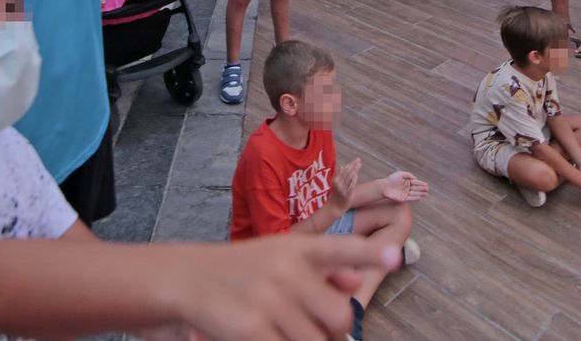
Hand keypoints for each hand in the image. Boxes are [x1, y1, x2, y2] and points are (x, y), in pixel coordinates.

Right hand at [172, 235, 400, 340]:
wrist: (183, 279)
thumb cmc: (239, 272)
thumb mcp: (278, 258)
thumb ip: (320, 269)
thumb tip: (353, 281)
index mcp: (296, 248)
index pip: (341, 248)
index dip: (372, 253)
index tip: (397, 257)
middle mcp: (284, 270)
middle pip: (339, 317)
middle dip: (335, 333)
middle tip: (317, 331)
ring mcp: (267, 300)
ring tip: (285, 332)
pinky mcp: (249, 328)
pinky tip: (270, 338)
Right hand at [328, 157, 360, 213]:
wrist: (335, 207)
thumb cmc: (336, 195)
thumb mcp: (335, 184)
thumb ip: (339, 175)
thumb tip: (342, 166)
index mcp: (335, 180)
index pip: (344, 170)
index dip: (350, 164)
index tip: (356, 160)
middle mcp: (338, 184)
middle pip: (347, 172)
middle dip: (353, 165)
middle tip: (359, 159)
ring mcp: (342, 189)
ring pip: (349, 178)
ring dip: (354, 170)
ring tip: (359, 165)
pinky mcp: (347, 195)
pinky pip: (350, 186)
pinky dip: (353, 180)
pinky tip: (356, 175)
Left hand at [381, 171, 430, 202]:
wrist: (384, 187)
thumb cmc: (391, 179)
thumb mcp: (400, 174)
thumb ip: (408, 175)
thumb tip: (416, 178)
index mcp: (407, 182)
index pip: (416, 183)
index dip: (421, 184)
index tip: (426, 185)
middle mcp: (407, 188)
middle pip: (416, 189)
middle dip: (422, 189)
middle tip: (427, 189)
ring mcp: (405, 194)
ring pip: (414, 194)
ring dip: (420, 194)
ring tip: (426, 193)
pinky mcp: (403, 199)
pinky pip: (410, 199)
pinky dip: (415, 198)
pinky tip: (420, 197)